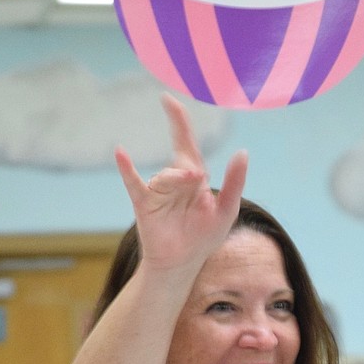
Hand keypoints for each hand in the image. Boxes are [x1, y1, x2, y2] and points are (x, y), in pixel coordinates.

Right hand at [114, 93, 247, 275]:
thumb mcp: (226, 210)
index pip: (185, 143)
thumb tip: (242, 151)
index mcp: (194, 177)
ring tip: (187, 187)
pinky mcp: (144, 205)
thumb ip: (235, 182)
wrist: (183, 264)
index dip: (178, 121)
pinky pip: (134, 183)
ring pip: (165, 178)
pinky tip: (121, 153)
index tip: (167, 99)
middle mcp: (174, 180)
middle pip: (180, 163)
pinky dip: (127, 169)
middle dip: (188, 171)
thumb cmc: (205, 237)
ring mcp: (157, 192)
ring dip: (175, 181)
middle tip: (196, 180)